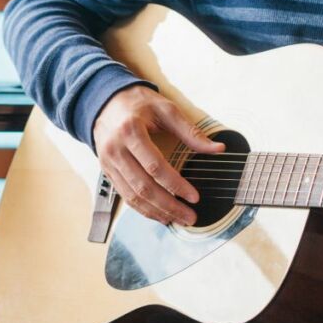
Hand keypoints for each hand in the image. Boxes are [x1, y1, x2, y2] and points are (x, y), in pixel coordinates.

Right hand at [93, 85, 223, 225]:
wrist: (105, 102)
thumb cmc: (138, 104)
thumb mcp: (166, 109)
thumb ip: (191, 131)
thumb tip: (218, 149)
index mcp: (131, 132)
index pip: (155, 166)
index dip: (176, 185)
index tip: (195, 197)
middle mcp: (116, 150)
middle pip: (143, 187)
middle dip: (168, 206)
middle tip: (190, 217)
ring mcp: (108, 163)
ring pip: (132, 196)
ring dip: (156, 212)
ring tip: (177, 220)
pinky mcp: (107, 171)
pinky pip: (124, 196)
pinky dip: (142, 209)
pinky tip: (159, 214)